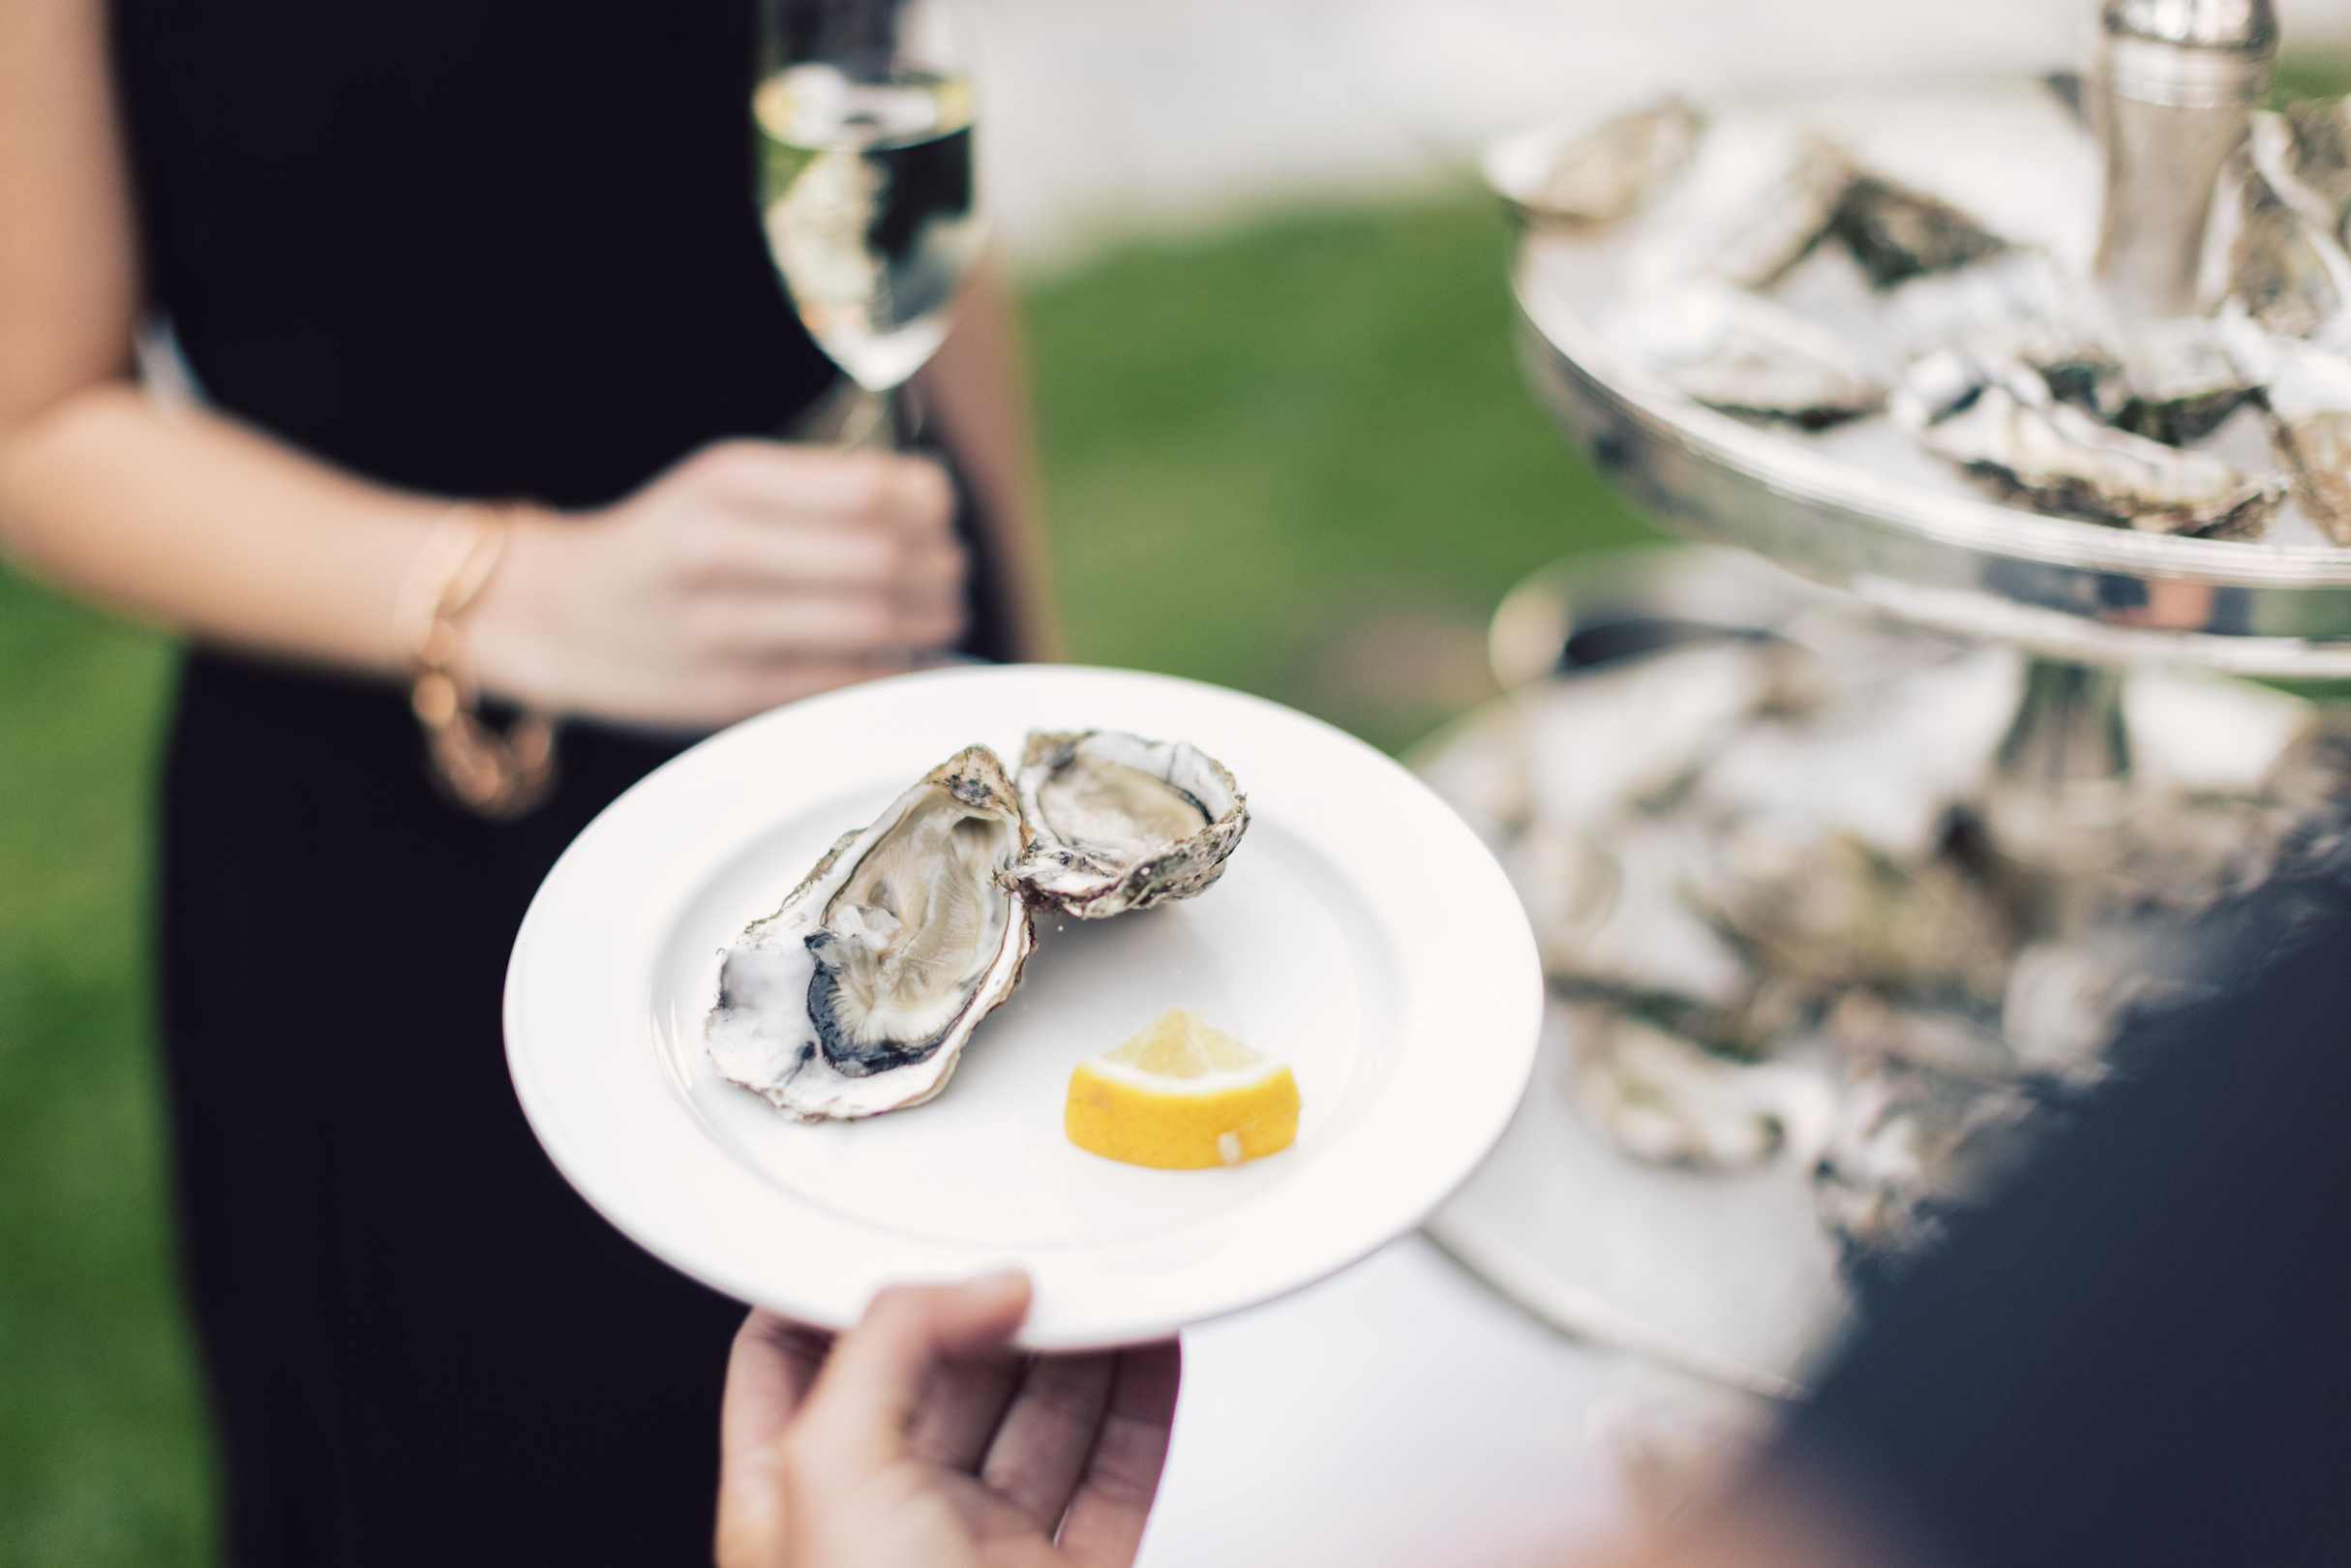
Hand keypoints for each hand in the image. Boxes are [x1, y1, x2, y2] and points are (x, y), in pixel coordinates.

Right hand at [471, 440, 967, 729]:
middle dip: (939, 566)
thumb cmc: (663, 543)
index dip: (928, 504)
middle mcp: (722, 549)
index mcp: (727, 482)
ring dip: (929, 620)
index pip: (868, 490)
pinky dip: (892, 668)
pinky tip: (903, 656)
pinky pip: (843, 681)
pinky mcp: (729, 694)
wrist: (550, 614)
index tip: (939, 511)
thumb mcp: (719, 484)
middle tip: (953, 570)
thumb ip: (813, 489)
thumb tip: (930, 509)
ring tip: (940, 612)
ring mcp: (723, 628)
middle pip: (881, 558)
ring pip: (872, 624)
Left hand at [716, 1272, 1180, 1567]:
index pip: (796, 1359)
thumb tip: (982, 1287)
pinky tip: (1156, 1352)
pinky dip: (1142, 1407)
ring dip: (1084, 1343)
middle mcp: (888, 1520)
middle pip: (945, 1373)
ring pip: (1041, 1416)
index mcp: (796, 1493)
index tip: (902, 1228)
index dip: (843, 1286)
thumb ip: (896, 1346)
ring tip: (1119, 1277)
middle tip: (1047, 1244)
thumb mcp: (832, 1470)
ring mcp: (984, 1554)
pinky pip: (1114, 1474)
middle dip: (996, 1303)